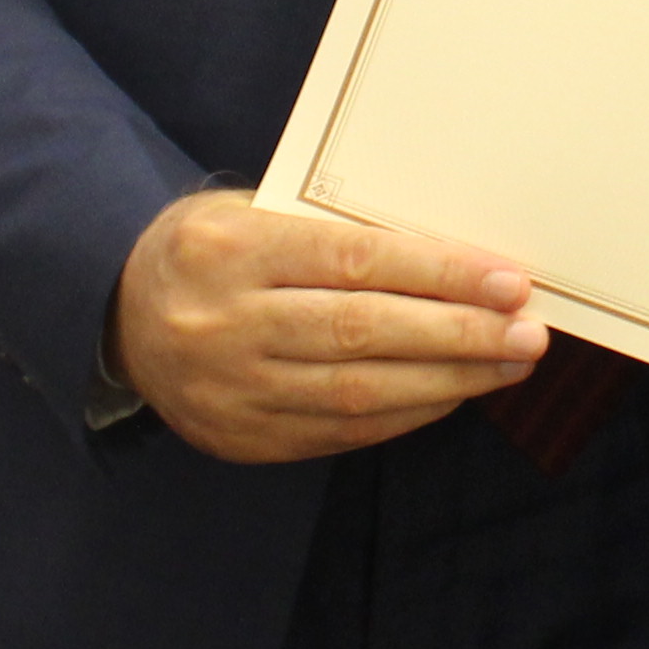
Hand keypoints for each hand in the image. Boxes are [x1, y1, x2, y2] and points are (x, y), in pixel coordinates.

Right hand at [108, 191, 545, 463]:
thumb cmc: (214, 248)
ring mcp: (230, 389)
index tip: (509, 280)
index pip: (354, 260)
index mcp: (231, 248)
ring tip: (509, 364)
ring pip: (358, 391)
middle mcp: (226, 323)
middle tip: (528, 333)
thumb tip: (455, 260)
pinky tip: (452, 394)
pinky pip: (339, 430)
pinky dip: (405, 413)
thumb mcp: (255, 212)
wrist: (119, 312)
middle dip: (459, 334)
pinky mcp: (240, 437)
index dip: (439, 274)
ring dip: (447, 380)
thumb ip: (336, 233)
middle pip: (363, 332)